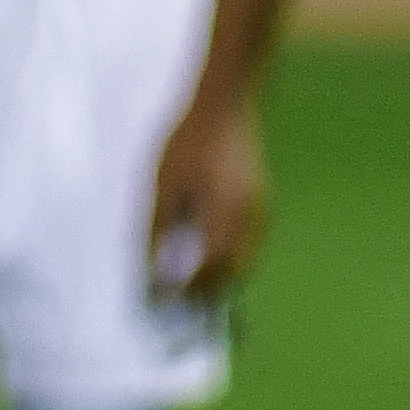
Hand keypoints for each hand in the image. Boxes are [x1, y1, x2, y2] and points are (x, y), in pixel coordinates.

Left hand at [148, 97, 267, 301]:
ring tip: (183, 287)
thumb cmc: (187, 141)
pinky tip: (201, 256)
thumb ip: (157, 226)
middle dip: (204, 292)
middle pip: (231, 272)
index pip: (208, 269)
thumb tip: (150, 265)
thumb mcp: (162, 183)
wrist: (225, 105)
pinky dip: (225, 258)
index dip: (185, 290)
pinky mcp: (258, 203)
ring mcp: (259, 211)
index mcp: (225, 214)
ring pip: (242, 260)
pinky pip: (244, 243)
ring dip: (216, 277)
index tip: (160, 301)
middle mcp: (250, 218)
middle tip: (172, 304)